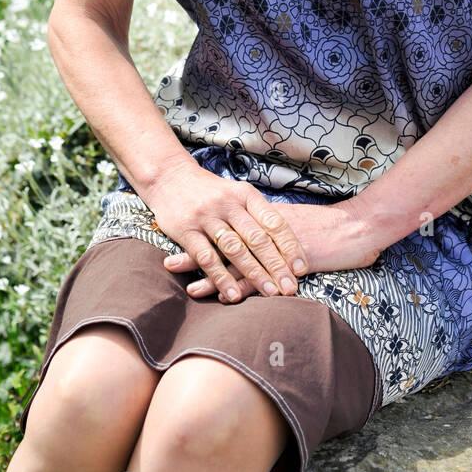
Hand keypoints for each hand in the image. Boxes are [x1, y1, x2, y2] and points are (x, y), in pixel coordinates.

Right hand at [144, 161, 308, 302]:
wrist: (170, 176)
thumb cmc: (210, 191)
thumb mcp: (236, 194)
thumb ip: (256, 215)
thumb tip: (286, 245)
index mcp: (245, 195)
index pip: (274, 222)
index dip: (290, 246)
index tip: (301, 269)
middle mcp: (228, 204)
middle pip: (258, 238)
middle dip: (277, 266)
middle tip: (291, 288)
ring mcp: (207, 217)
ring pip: (235, 249)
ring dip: (254, 274)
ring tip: (270, 293)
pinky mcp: (186, 230)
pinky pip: (207, 258)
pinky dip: (221, 278)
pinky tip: (233, 294)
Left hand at [164, 198, 381, 301]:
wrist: (359, 227)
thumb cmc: (331, 230)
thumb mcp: (298, 227)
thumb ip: (275, 233)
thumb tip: (257, 239)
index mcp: (266, 219)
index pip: (228, 224)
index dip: (203, 229)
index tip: (177, 232)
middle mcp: (265, 230)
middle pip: (222, 238)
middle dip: (194, 247)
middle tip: (167, 255)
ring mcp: (275, 247)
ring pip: (233, 257)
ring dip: (205, 267)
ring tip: (179, 274)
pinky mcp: (287, 264)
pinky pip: (255, 275)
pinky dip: (233, 284)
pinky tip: (215, 291)